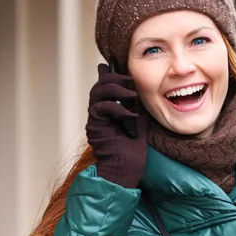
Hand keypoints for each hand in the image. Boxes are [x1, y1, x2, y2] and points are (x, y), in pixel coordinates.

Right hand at [86, 63, 149, 187]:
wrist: (125, 170)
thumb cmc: (132, 153)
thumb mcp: (139, 124)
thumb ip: (137, 109)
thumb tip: (140, 95)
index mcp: (109, 112)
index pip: (106, 87)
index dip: (110, 74)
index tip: (119, 65)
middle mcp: (99, 114)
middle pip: (99, 86)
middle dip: (114, 77)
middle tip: (129, 79)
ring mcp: (95, 119)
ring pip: (97, 93)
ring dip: (115, 89)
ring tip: (131, 94)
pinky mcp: (95, 126)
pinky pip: (100, 108)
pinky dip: (116, 108)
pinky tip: (130, 114)